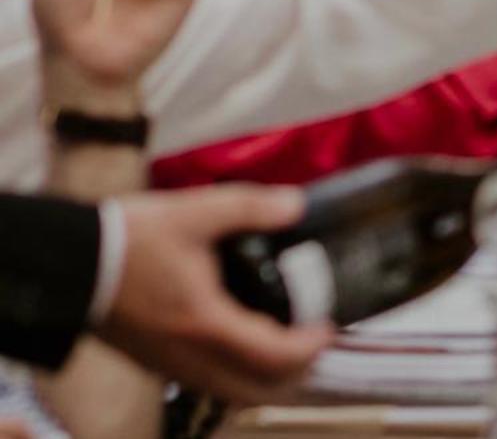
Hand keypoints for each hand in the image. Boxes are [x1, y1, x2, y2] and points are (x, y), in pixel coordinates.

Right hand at [100, 186, 333, 400]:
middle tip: (311, 341)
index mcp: (206, 323)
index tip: (326, 328)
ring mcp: (168, 364)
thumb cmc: (128, 241)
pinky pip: (204, 383)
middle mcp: (188, 355)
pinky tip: (239, 344)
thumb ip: (251, 207)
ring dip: (263, 377)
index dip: (309, 348)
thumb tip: (297, 206)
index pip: (273, 357)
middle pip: (256, 389)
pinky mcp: (152, 362)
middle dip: (293, 372)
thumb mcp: (195, 212)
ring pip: (229, 392)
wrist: (68, 264)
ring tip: (283, 344)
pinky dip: (233, 375)